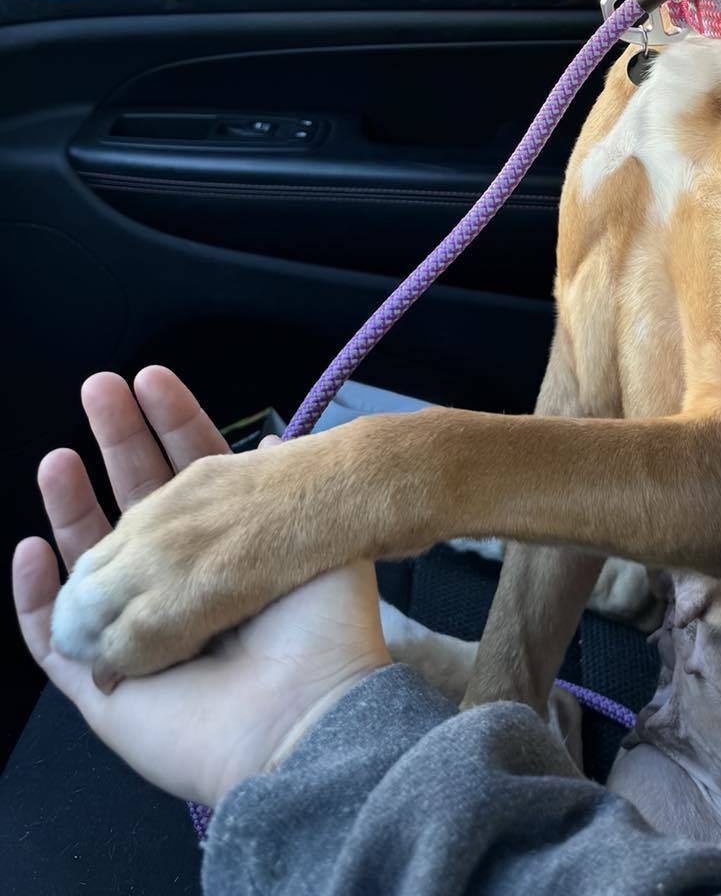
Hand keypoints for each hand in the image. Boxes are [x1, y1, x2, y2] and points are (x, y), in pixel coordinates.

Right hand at [12, 367, 389, 807]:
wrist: (304, 709)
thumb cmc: (322, 629)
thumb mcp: (316, 541)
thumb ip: (284, 494)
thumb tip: (266, 445)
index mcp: (235, 553)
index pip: (193, 477)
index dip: (172, 427)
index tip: (151, 378)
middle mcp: (185, 589)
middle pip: (136, 508)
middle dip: (116, 446)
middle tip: (98, 390)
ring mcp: (142, 636)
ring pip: (88, 565)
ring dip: (69, 509)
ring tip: (56, 456)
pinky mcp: (107, 687)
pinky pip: (50, 641)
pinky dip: (31, 596)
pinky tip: (27, 550)